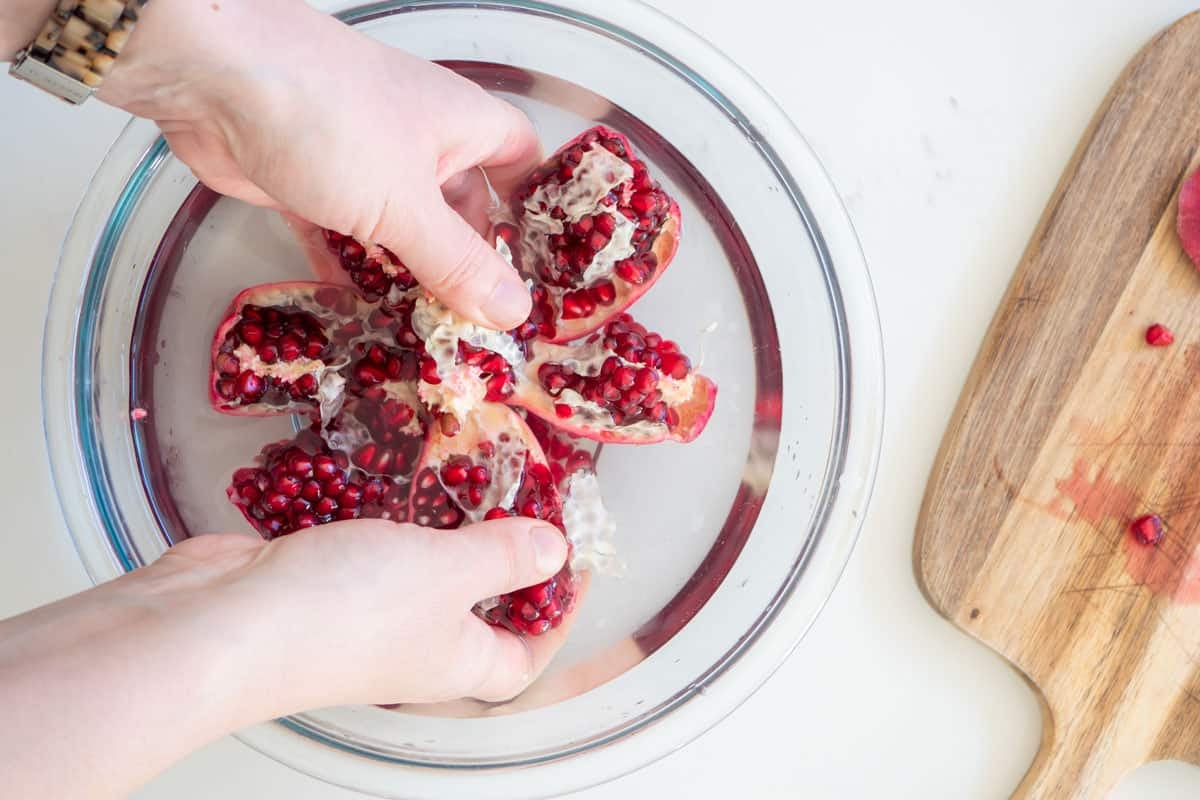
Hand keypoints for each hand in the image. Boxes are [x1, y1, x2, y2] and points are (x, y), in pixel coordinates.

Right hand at [0, 517, 572, 796]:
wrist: (219, 624)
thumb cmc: (347, 612)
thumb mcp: (448, 572)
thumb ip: (504, 557)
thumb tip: (555, 553)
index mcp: (456, 660)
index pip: (527, 654)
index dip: (560, 615)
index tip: (577, 561)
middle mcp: (413, 644)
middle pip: (475, 604)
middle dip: (502, 552)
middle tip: (524, 493)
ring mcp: (363, 611)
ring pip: (418, 567)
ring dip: (443, 523)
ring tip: (470, 469)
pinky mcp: (319, 576)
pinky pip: (366, 541)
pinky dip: (383, 508)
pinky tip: (394, 470)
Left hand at [98, 0, 537, 329]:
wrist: (212, 77)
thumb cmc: (331, 122)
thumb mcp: (407, 205)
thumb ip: (458, 264)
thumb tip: (514, 315)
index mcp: (459, 126)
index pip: (519, 158)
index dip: (533, 205)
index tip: (540, 265)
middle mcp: (417, 142)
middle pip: (460, 207)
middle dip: (469, 262)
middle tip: (482, 325)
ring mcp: (361, 164)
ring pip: (401, 229)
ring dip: (411, 276)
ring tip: (430, 336)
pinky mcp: (309, 186)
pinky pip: (344, 238)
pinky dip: (352, 272)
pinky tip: (363, 316)